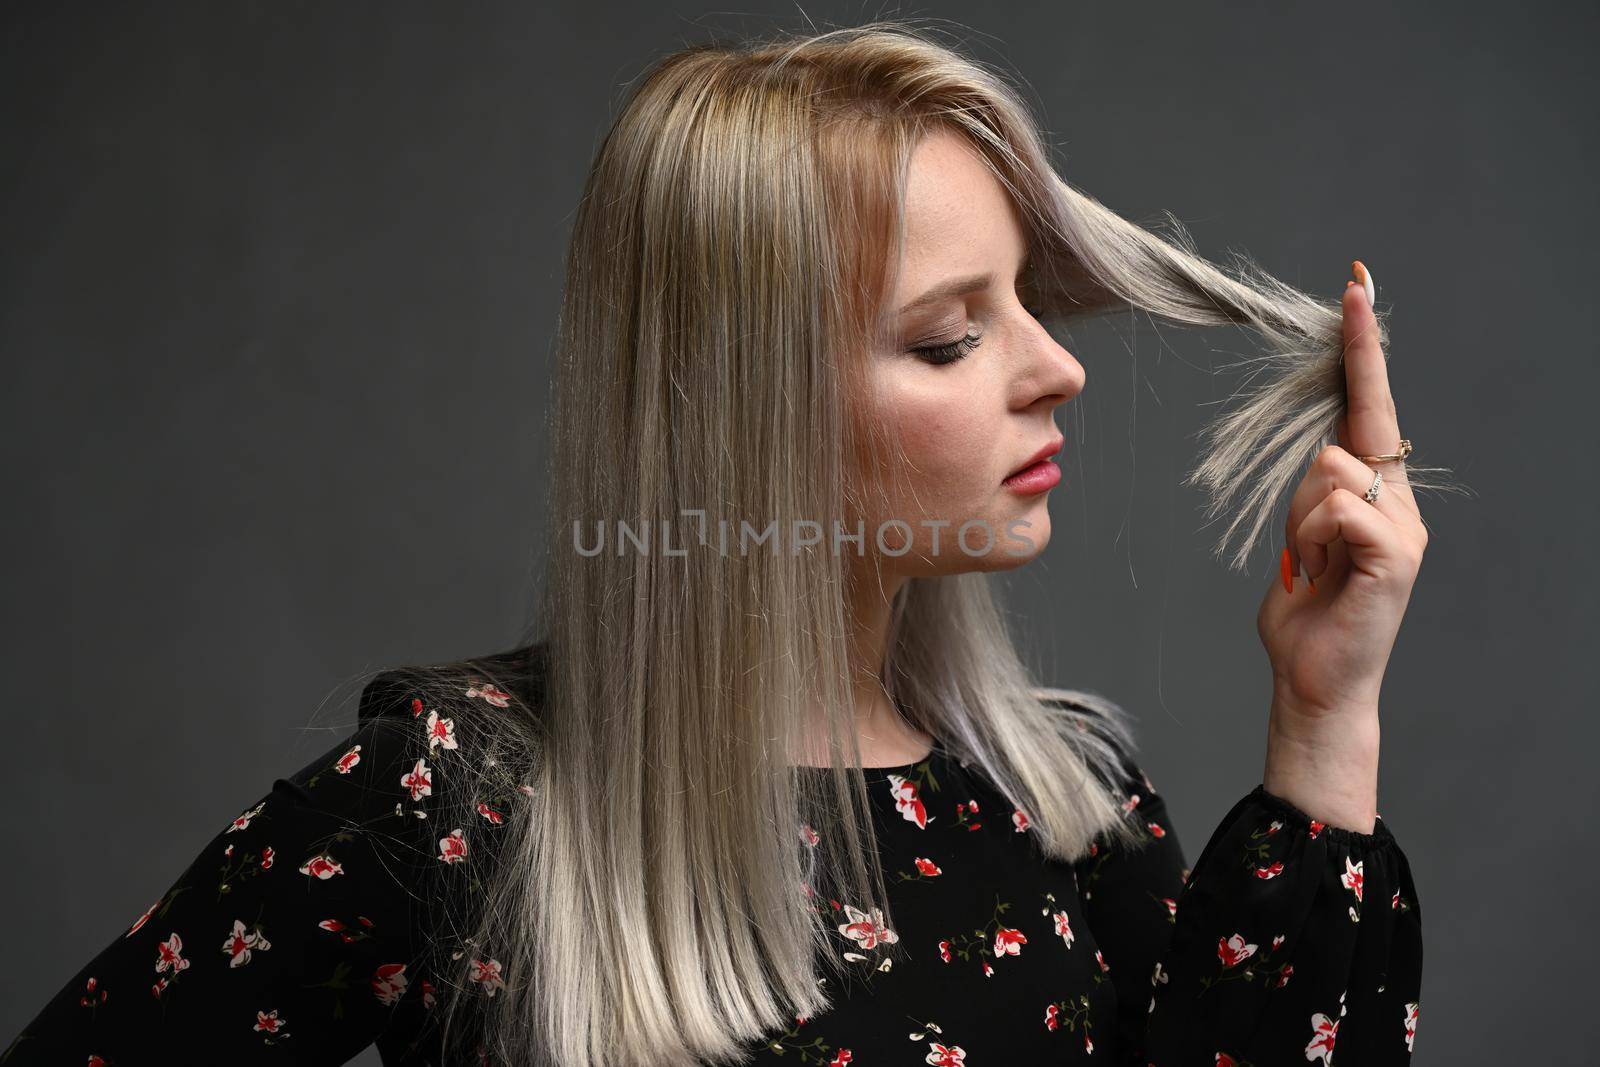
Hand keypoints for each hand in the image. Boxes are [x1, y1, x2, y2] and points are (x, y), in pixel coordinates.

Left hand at [1255, 261, 1428, 830]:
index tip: (1355, 289)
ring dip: (1300, 515)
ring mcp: (1404, 529)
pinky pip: (1339, 506)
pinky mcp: (1396, 557)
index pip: (1370, 406)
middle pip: (1356, 425)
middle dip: (1334, 418)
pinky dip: (1312, 535)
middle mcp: (1401, 502)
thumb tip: (1323, 448)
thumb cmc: (1305, 611)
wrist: (1314, 679)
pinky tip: (1317, 570)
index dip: (1361, 350)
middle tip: (1323, 449)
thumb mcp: (1301, 537)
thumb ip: (1314, 490)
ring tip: (1309, 562)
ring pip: (1332, 466)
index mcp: (1378, 492)